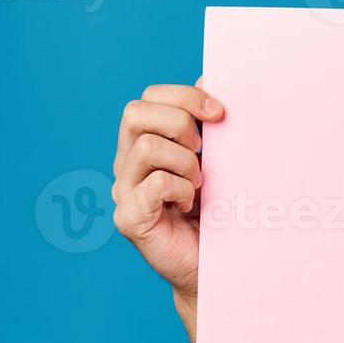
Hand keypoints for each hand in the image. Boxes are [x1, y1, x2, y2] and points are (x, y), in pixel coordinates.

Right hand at [111, 79, 222, 342]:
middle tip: (203, 150)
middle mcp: (127, 163)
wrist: (215, 263)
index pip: (149, 97)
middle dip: (180, 122)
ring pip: (146, 147)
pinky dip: (181, 189)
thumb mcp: (217, 157)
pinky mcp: (130, 218)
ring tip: (199, 184)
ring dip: (184, 162)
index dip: (185, 96)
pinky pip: (154, 185)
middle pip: (135, 112)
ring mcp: (124, 190)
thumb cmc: (218, 207)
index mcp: (146, 142)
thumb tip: (212, 79)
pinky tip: (191, 205)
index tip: (220, 113)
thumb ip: (208, 122)